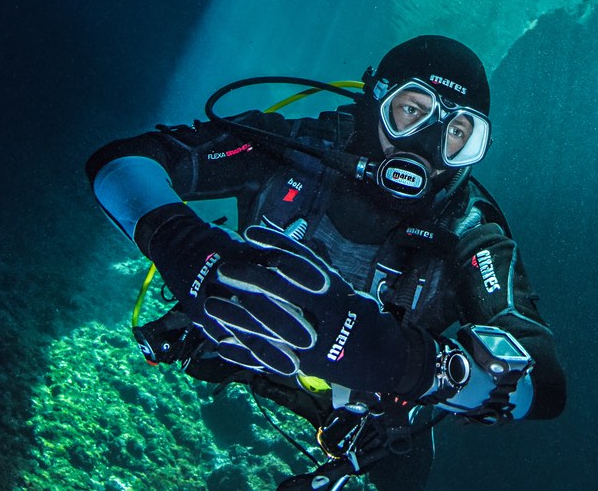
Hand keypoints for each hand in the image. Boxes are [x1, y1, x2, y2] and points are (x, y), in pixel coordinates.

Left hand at [201, 225, 434, 394]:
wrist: (386, 360)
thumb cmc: (364, 319)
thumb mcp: (344, 291)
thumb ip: (316, 275)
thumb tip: (284, 252)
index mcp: (334, 290)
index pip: (300, 261)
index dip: (273, 245)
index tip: (250, 233)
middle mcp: (322, 313)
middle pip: (279, 290)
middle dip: (249, 277)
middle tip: (224, 268)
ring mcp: (311, 340)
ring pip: (267, 326)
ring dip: (236, 315)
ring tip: (212, 305)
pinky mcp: (303, 365)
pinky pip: (268, 357)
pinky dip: (243, 352)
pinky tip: (221, 344)